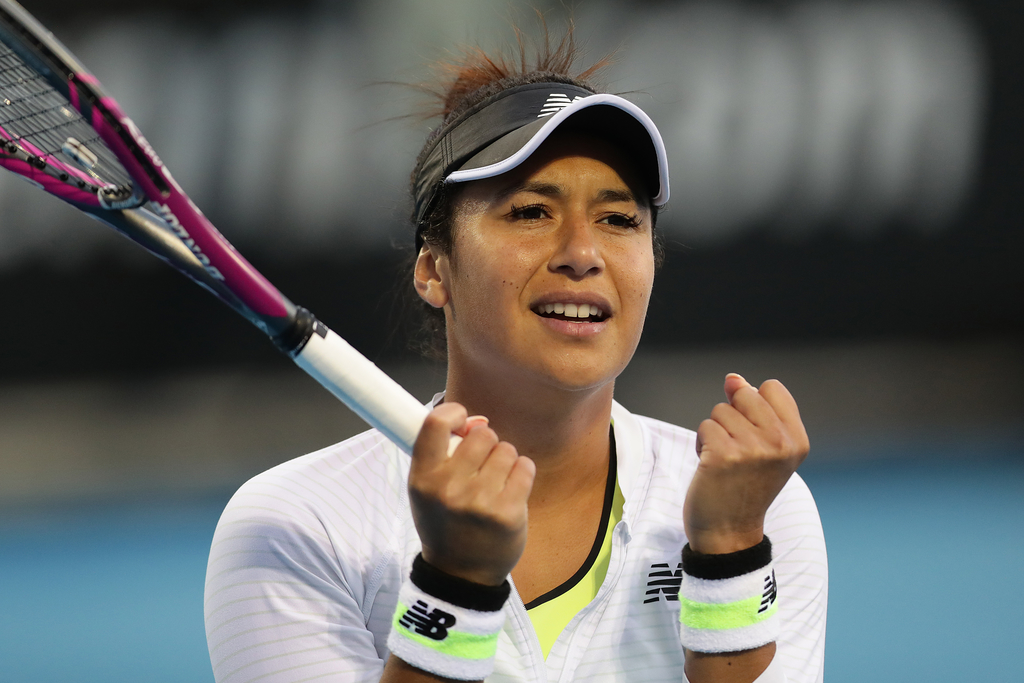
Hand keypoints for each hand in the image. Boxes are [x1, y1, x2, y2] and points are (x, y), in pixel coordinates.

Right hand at [409, 402, 535, 585]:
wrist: (461, 575)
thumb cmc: (446, 524)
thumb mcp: (427, 490)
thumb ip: (444, 453)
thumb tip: (477, 421)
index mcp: (423, 479)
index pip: (435, 423)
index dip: (454, 413)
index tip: (463, 422)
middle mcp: (449, 488)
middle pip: (482, 434)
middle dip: (487, 444)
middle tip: (482, 466)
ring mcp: (479, 502)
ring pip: (506, 449)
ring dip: (506, 461)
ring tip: (496, 483)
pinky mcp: (508, 513)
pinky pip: (525, 467)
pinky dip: (522, 473)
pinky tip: (512, 490)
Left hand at [684, 374, 808, 553]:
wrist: (729, 531)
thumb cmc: (744, 486)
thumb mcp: (764, 447)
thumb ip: (754, 409)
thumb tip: (733, 378)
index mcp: (797, 440)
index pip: (772, 387)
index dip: (753, 404)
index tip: (754, 433)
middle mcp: (780, 443)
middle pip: (744, 394)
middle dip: (732, 416)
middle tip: (737, 449)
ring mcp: (753, 449)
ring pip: (720, 411)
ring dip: (715, 433)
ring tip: (725, 461)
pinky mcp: (724, 455)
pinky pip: (705, 427)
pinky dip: (702, 445)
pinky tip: (711, 467)